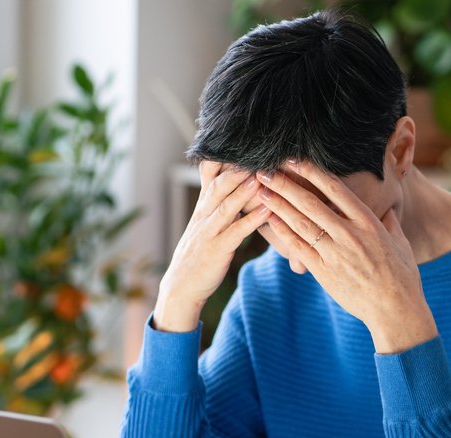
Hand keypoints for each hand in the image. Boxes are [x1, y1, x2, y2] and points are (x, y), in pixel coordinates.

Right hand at [154, 162, 268, 332]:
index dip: (223, 155)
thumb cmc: (199, 253)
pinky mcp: (217, 249)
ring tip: (261, 175)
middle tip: (257, 150)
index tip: (241, 138)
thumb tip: (235, 182)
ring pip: (226, 205)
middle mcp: (204, 214)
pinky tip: (268, 210)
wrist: (182, 285)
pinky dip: (252, 220)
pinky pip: (237, 232)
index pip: (209, 172)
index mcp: (203, 205)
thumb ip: (218, 202)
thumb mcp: (205, 223)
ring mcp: (209, 231)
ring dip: (244, 189)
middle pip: (218, 184)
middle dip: (236, 167)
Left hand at [257, 160, 438, 353]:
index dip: (312, 171)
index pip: (335, 188)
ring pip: (301, 223)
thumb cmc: (401, 276)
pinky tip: (269, 220)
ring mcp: (335, 253)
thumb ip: (388, 223)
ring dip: (279, 204)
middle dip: (286, 184)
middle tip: (265, 169)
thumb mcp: (400, 243)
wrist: (396, 310)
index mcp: (369, 222)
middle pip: (311, 202)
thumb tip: (385, 210)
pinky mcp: (324, 272)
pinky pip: (298, 248)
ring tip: (261, 190)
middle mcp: (350, 234)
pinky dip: (283, 232)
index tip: (295, 159)